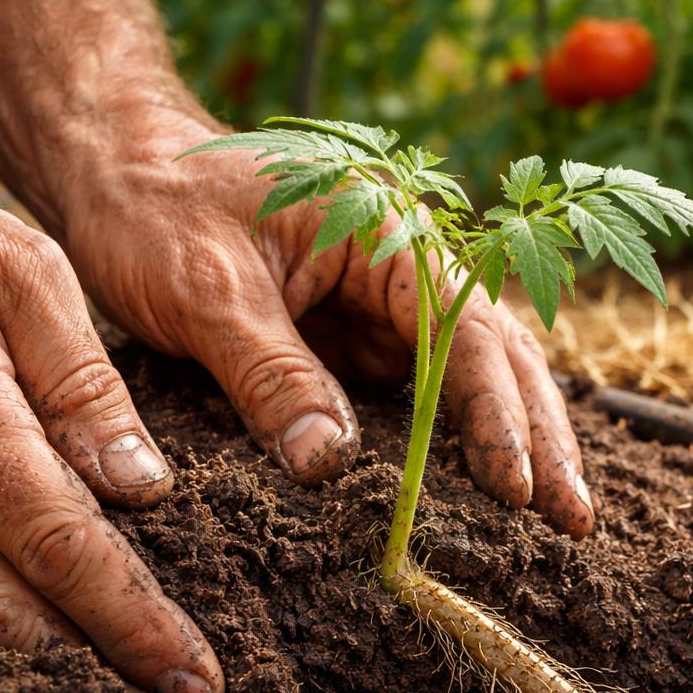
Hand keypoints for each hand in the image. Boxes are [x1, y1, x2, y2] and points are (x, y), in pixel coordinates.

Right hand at [0, 143, 222, 692]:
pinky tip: (37, 595)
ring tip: (125, 655)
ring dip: (46, 640)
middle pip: (14, 608)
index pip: (63, 548)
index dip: (134, 622)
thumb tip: (142, 484)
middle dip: (107, 658)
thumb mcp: (21, 267)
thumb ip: (85, 381)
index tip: (196, 678)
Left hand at [54, 118, 595, 537]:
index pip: (461, 332)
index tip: (515, 490)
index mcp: (382, 231)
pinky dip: (457, 445)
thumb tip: (328, 464)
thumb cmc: (157, 208)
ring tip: (558, 520)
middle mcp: (402, 267)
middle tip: (575, 522)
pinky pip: (419, 397)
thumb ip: (269, 371)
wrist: (117, 170)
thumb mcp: (205, 288)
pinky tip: (484, 496)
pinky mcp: (356, 341)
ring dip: (516, 443)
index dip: (495, 415)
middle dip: (540, 437)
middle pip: (496, 355)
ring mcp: (383, 307)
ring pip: (473, 378)